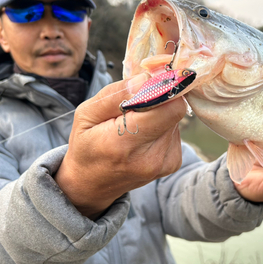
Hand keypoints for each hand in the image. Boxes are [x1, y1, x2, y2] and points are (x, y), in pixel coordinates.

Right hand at [55, 74, 186, 218]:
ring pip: (176, 120)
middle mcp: (150, 157)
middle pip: (175, 111)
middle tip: (137, 104)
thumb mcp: (86, 114)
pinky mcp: (173, 163)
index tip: (149, 84)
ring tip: (136, 124)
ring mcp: (164, 163)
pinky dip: (162, 128)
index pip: (169, 107)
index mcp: (125, 143)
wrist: (92, 184)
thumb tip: (146, 79)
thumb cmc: (87, 144)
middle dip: (160, 100)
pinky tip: (143, 136)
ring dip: (159, 115)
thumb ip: (116, 95)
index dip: (163, 89)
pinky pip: (175, 132)